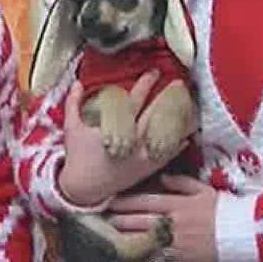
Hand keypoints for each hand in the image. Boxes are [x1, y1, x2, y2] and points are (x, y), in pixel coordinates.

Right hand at [57, 71, 183, 206]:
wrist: (84, 188)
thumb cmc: (77, 156)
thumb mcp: (72, 128)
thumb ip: (73, 103)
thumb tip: (77, 83)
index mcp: (116, 127)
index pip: (135, 100)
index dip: (145, 84)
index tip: (155, 72)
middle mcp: (133, 140)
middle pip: (155, 114)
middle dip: (167, 97)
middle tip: (179, 84)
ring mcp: (142, 156)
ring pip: (164, 133)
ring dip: (177, 119)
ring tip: (190, 107)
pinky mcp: (146, 169)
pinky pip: (166, 156)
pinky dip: (176, 146)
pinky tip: (187, 137)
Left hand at [110, 174, 219, 261]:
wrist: (240, 233)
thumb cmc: (224, 209)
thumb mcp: (204, 190)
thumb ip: (182, 183)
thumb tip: (162, 178)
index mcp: (177, 203)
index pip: (145, 201)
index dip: (126, 201)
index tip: (111, 200)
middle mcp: (172, 221)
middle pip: (138, 219)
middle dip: (118, 219)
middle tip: (102, 219)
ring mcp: (174, 240)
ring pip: (143, 238)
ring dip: (124, 237)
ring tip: (109, 237)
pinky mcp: (179, 256)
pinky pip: (155, 255)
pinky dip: (141, 255)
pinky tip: (129, 255)